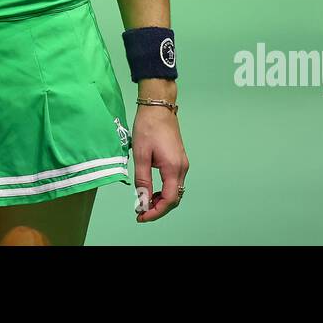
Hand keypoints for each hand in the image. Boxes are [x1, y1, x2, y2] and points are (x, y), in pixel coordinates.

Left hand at [132, 103, 188, 222]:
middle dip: (158, 209)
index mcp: (173, 168)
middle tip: (140, 212)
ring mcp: (182, 163)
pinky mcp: (179, 159)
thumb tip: (142, 200)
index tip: (140, 216)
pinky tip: (152, 190)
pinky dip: (164, 190)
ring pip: (175, 191)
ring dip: (161, 200)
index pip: (168, 200)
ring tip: (144, 202)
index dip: (155, 212)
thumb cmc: (148, 127)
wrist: (158, 107)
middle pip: (174, 198)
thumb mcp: (141, 155)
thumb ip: (142, 179)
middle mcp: (182, 168)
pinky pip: (174, 182)